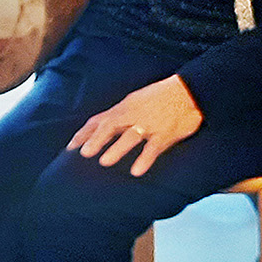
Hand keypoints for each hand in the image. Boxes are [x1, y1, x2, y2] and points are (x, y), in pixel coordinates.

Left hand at [68, 75, 202, 176]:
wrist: (190, 90)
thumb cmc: (161, 96)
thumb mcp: (135, 100)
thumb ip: (119, 114)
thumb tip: (101, 125)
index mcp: (125, 107)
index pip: (100, 120)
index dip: (84, 133)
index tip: (71, 147)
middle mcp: (134, 114)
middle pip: (111, 125)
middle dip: (96, 140)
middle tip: (83, 154)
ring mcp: (150, 124)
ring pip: (130, 136)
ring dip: (117, 149)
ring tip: (104, 162)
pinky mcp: (166, 133)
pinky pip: (154, 147)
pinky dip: (145, 159)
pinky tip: (136, 172)